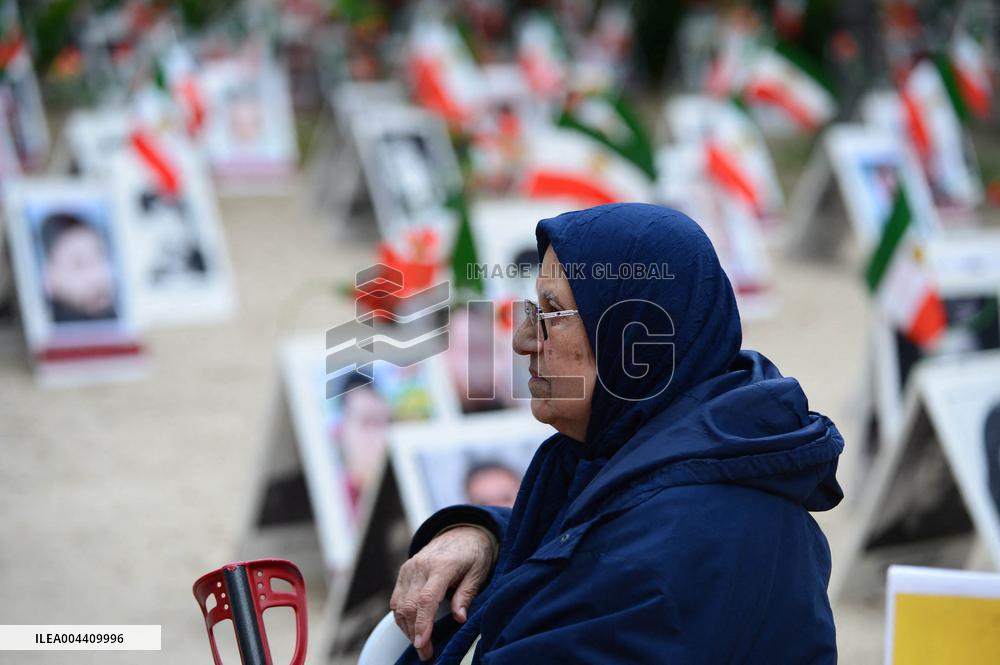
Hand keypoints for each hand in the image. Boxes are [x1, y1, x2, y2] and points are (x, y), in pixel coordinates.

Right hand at [390, 526, 494, 661]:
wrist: (462, 531)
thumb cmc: (474, 553)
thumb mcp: (479, 572)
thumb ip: (467, 594)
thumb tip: (459, 619)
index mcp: (441, 566)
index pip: (426, 599)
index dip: (423, 624)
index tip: (422, 644)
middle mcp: (420, 566)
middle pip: (410, 605)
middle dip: (415, 634)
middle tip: (426, 654)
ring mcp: (409, 568)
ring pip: (399, 605)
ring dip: (407, 628)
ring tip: (421, 644)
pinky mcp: (404, 571)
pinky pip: (397, 599)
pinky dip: (401, 616)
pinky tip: (412, 628)